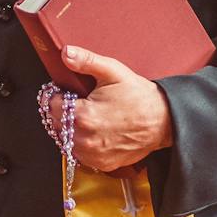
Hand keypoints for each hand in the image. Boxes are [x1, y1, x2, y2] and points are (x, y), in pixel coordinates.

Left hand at [61, 46, 173, 173]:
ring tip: (88, 117)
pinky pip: (81, 154)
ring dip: (70, 129)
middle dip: (63, 111)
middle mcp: (85, 139)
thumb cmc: (139, 96)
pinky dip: (83, 143)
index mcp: (83, 116)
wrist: (165, 121)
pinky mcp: (102, 163)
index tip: (67, 92)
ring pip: (66, 140)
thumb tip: (65, 53)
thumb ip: (86, 61)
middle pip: (56, 123)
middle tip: (80, 102)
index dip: (57, 96)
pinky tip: (95, 131)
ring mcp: (93, 154)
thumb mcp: (113, 71)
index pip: (51, 106)